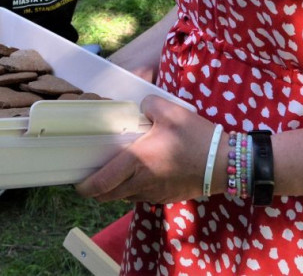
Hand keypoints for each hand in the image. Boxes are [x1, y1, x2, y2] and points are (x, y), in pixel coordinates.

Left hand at [76, 95, 213, 204]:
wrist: (225, 163)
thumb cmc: (195, 137)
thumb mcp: (169, 110)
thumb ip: (148, 105)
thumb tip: (141, 108)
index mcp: (136, 162)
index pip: (101, 184)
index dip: (84, 186)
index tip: (77, 182)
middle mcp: (141, 183)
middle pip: (108, 196)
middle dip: (96, 190)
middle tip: (92, 177)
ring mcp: (154, 194)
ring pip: (125, 197)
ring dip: (116, 189)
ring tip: (116, 172)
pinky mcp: (167, 198)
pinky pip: (142, 196)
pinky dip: (135, 189)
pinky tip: (141, 173)